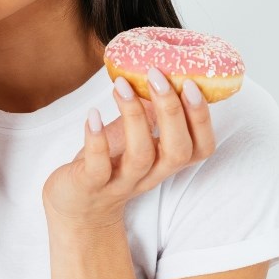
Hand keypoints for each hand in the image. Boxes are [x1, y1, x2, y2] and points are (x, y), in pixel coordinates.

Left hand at [41, 69, 215, 228]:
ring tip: (121, 86)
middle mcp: (150, 175)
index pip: (201, 148)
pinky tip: (93, 114)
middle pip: (177, 151)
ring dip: (134, 117)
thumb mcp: (134, 137)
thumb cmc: (109, 163)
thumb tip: (161, 72)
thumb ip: (149, 113)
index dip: (202, 118)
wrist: (77, 206)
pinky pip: (98, 166)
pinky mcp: (90, 187)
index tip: (190, 83)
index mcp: (166, 162)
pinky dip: (96, 139)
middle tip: (157, 75)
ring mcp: (121, 183)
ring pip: (140, 156)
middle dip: (172, 111)